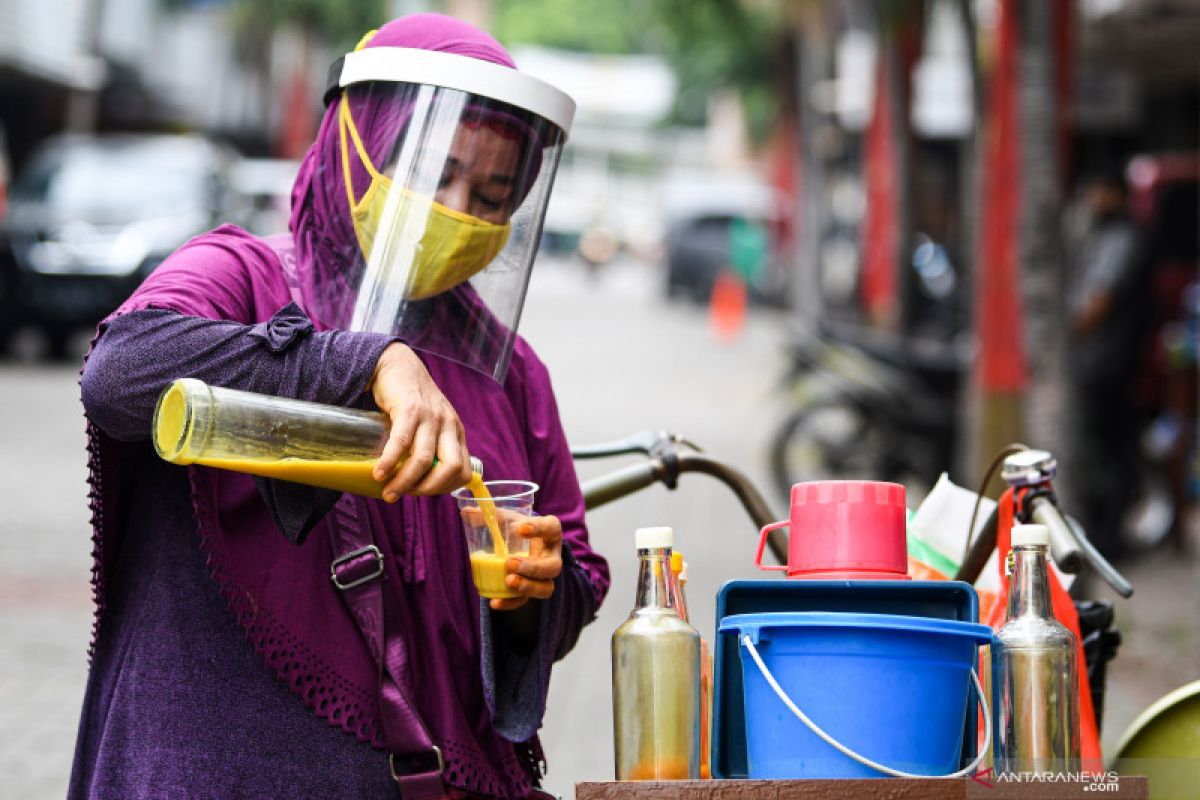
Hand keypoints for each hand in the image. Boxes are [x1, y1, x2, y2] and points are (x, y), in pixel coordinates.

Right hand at [369, 342, 471, 499]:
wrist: (397, 366)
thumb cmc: (412, 401)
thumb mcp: (431, 425)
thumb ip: (430, 448)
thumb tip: (414, 483)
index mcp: (456, 434)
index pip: (463, 471)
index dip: (444, 488)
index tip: (422, 493)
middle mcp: (448, 426)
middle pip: (450, 468)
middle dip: (428, 489)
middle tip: (406, 495)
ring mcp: (431, 417)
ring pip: (423, 459)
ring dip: (404, 481)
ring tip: (388, 492)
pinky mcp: (410, 409)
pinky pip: (402, 443)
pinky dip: (390, 462)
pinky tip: (379, 474)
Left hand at [490, 514, 562, 611]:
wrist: (522, 544)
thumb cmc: (517, 528)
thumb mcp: (508, 519)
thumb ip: (491, 516)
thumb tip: (467, 512)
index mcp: (550, 533)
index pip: (551, 528)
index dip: (539, 528)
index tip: (519, 529)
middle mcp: (552, 556)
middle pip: (553, 566)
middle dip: (532, 567)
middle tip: (510, 563)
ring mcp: (544, 577)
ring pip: (545, 588)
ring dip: (527, 587)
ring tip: (508, 581)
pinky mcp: (531, 591)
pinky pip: (525, 601)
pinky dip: (510, 603)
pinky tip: (495, 602)